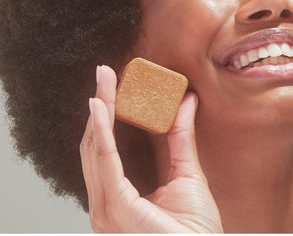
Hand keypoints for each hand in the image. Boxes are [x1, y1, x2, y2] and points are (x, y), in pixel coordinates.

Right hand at [80, 65, 222, 232]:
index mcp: (118, 198)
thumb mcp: (188, 173)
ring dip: (99, 111)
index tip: (110, 84)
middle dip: (100, 105)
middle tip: (103, 73)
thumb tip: (186, 101)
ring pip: (96, 149)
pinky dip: (102, 132)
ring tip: (103, 81)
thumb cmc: (196, 232)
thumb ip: (181, 137)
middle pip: (95, 145)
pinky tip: (101, 107)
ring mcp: (108, 209)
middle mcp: (106, 204)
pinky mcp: (117, 208)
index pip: (104, 149)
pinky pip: (105, 162)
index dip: (105, 114)